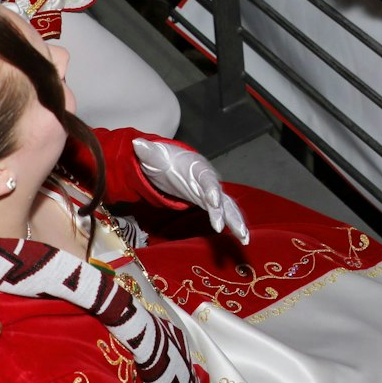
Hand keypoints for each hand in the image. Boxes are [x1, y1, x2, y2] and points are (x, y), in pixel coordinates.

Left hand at [132, 138, 248, 244]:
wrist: (171, 163)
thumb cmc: (164, 158)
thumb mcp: (154, 154)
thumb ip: (148, 152)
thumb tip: (136, 144)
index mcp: (197, 167)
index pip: (206, 178)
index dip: (210, 188)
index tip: (212, 201)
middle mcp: (208, 180)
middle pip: (220, 196)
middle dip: (225, 212)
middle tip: (226, 228)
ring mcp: (210, 193)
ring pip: (227, 207)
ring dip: (236, 221)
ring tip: (244, 238)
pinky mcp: (209, 203)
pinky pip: (224, 214)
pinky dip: (233, 224)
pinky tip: (242, 238)